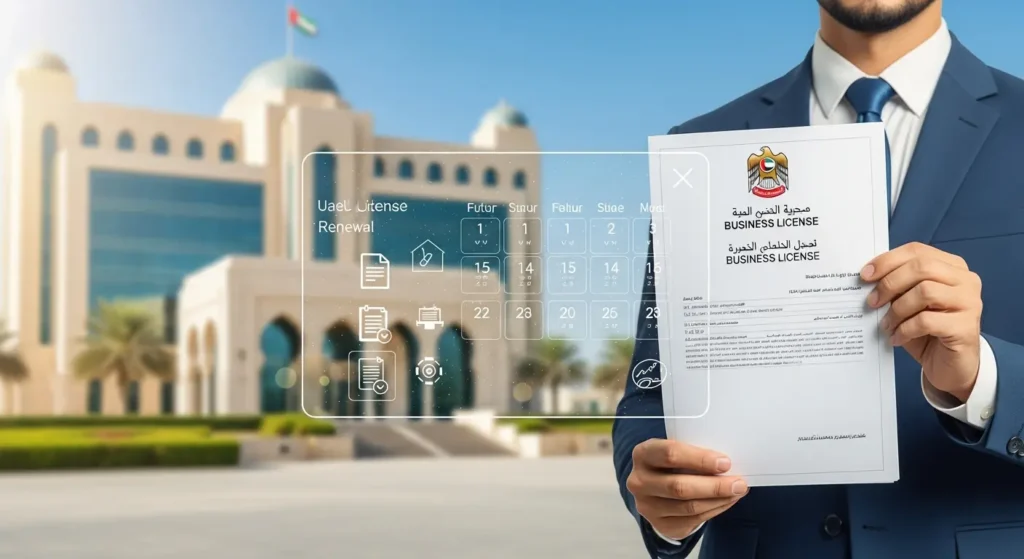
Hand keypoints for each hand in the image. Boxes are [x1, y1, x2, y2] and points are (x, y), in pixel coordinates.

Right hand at [626, 439, 747, 540]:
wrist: (654, 489)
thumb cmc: (671, 463)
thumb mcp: (675, 450)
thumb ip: (694, 453)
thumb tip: (727, 463)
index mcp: (643, 454)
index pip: (670, 454)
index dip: (700, 459)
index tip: (725, 463)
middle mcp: (639, 482)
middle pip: (679, 487)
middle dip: (714, 486)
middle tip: (738, 483)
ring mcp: (647, 506)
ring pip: (688, 507)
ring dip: (718, 500)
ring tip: (737, 491)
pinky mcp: (660, 524)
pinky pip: (693, 520)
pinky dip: (715, 510)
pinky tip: (727, 501)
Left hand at [861, 242, 982, 401]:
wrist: (949, 366)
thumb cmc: (926, 330)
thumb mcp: (909, 303)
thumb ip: (897, 286)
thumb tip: (867, 276)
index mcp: (952, 266)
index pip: (917, 251)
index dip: (888, 260)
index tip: (865, 275)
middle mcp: (966, 280)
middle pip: (922, 267)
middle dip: (890, 283)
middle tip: (872, 302)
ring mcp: (970, 303)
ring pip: (925, 292)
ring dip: (897, 309)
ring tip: (886, 324)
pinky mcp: (966, 327)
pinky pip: (927, 321)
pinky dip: (905, 329)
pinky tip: (897, 338)